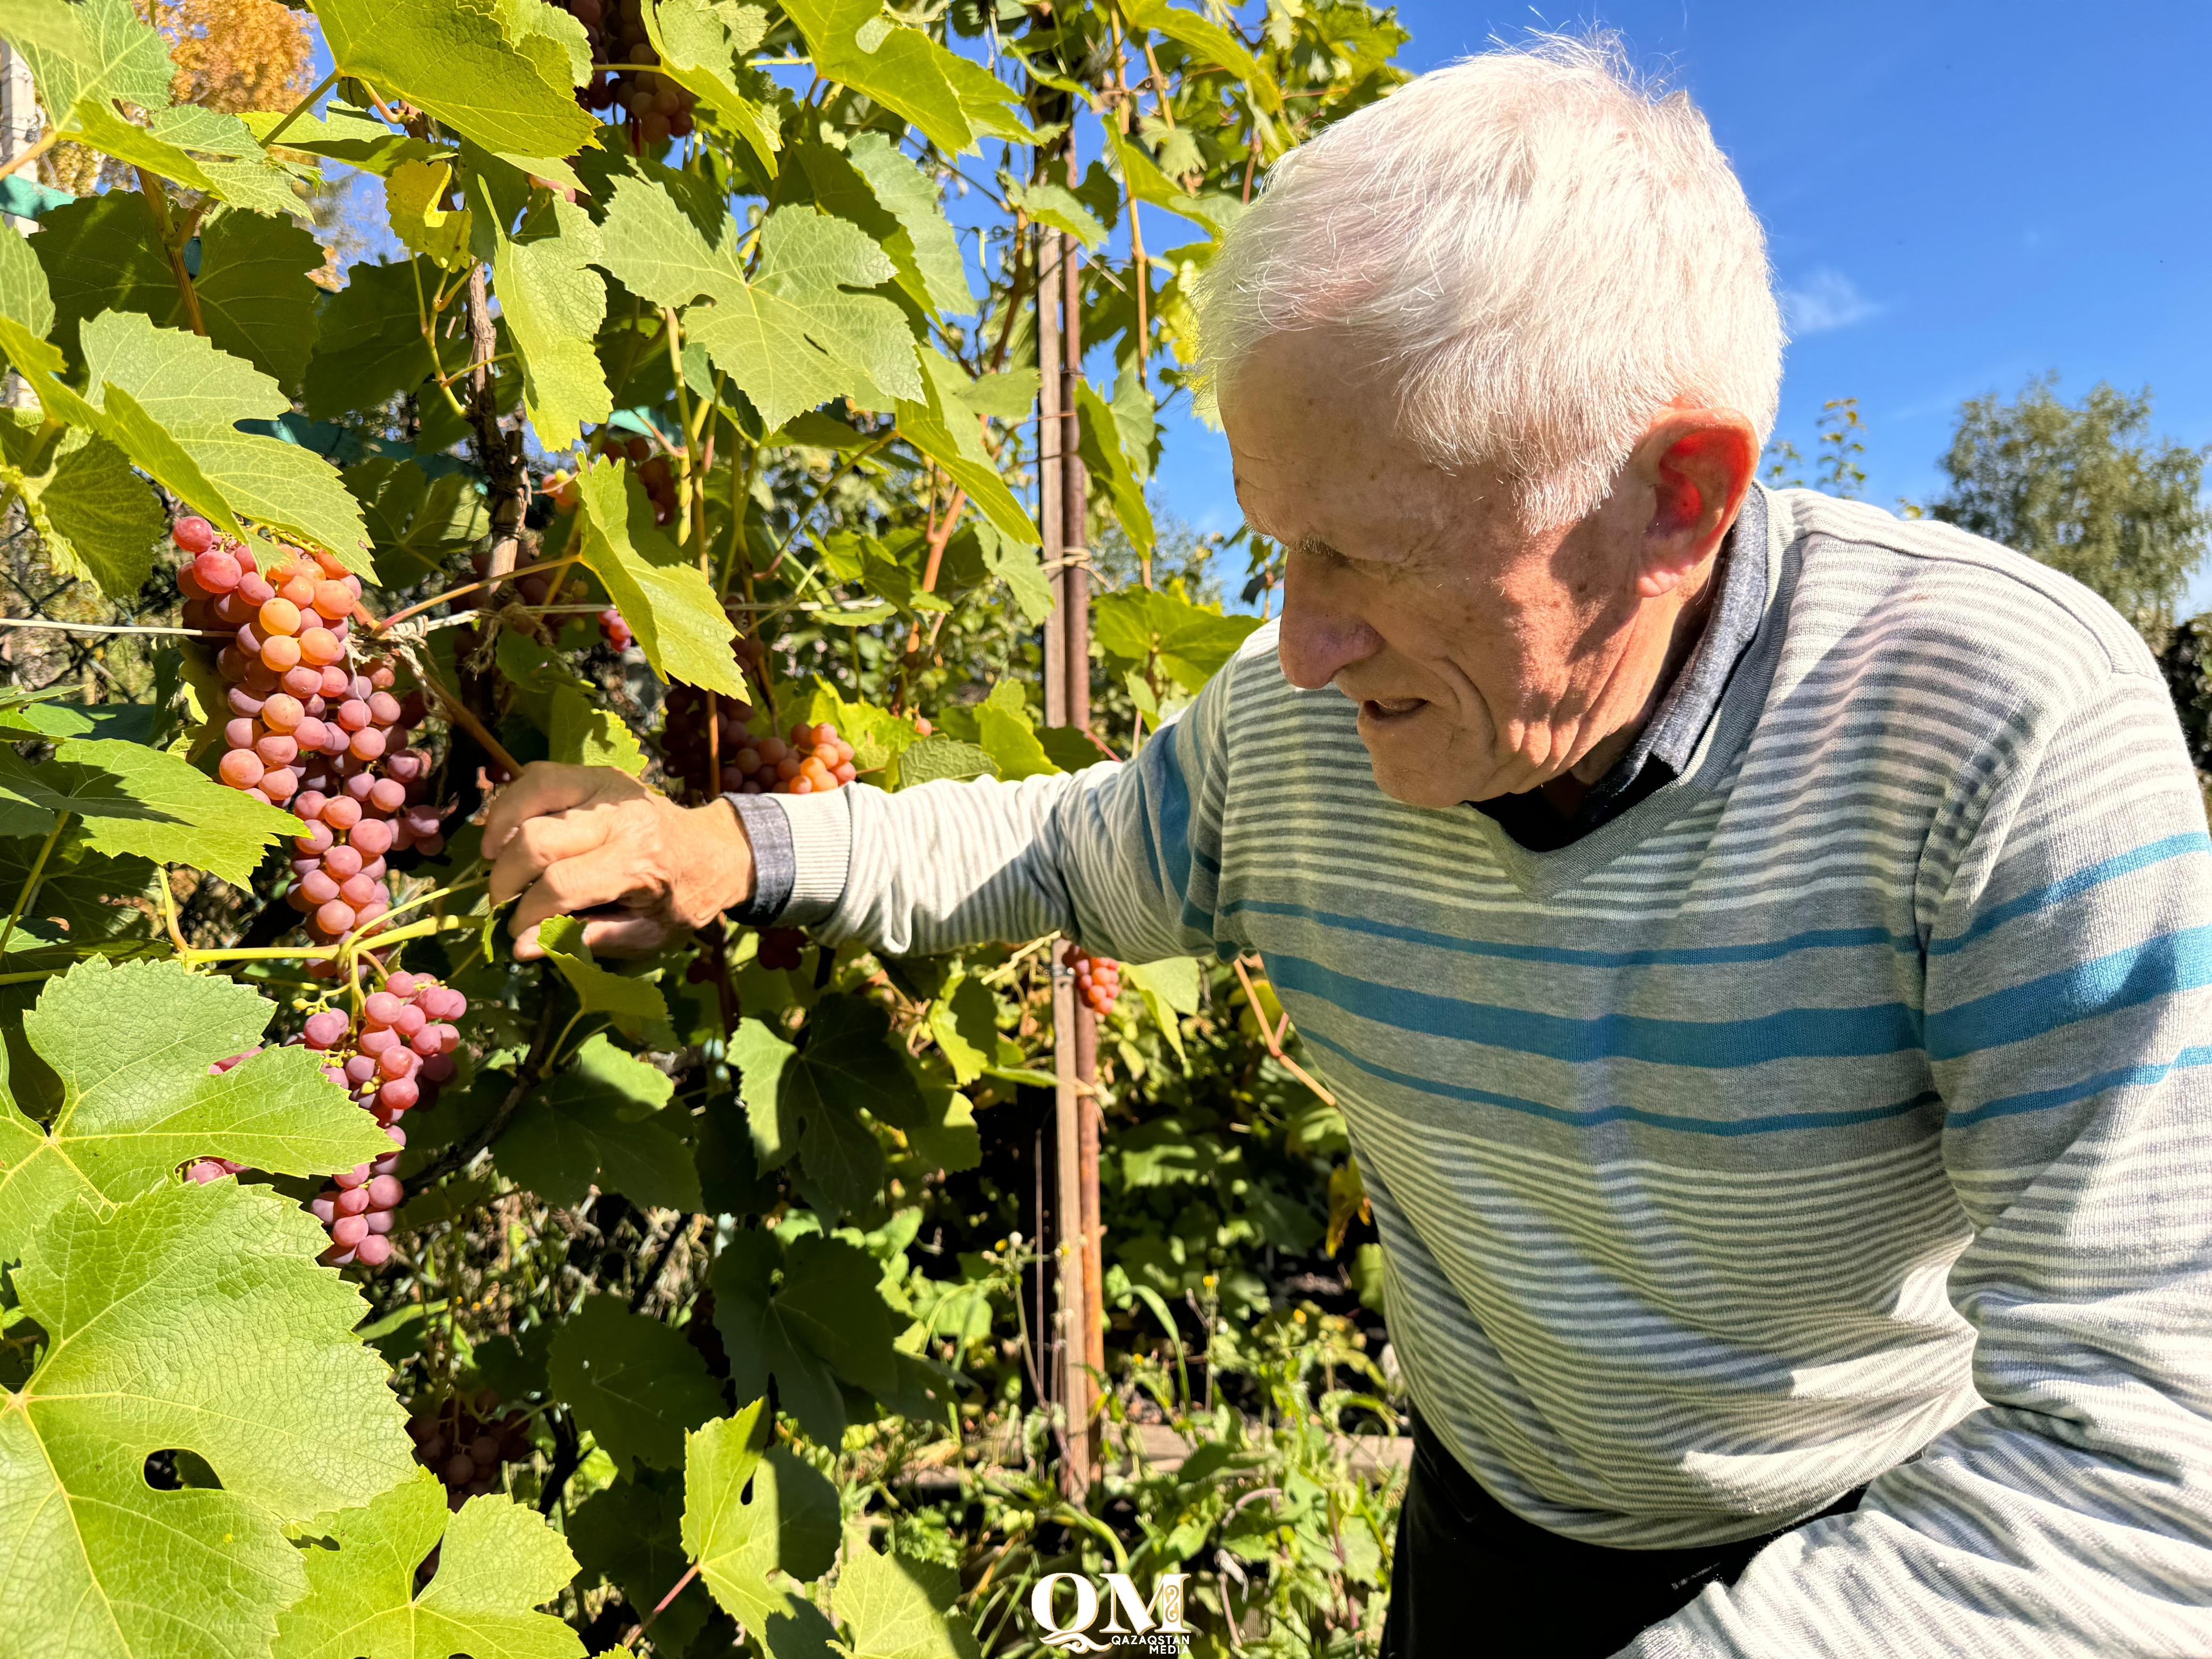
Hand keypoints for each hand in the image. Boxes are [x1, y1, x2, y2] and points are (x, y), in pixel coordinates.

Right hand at [481, 763, 753, 959]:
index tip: (517, 932)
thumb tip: (520, 947)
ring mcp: (608, 786)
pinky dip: (514, 801)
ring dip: (500, 830)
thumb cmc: (683, 899)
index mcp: (638, 862)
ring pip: (531, 794)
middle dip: (506, 878)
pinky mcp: (598, 773)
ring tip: (496, 861)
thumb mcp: (647, 935)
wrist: (715, 850)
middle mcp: (620, 817)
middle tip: (504, 902)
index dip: (527, 913)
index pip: (561, 884)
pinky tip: (510, 830)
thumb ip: (584, 940)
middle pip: (536, 839)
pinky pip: (540, 775)